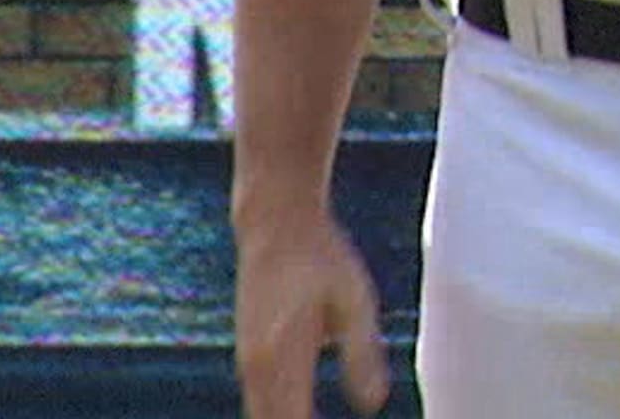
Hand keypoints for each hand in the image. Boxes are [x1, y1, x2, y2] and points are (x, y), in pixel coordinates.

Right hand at [234, 211, 391, 418]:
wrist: (273, 221)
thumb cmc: (320, 255)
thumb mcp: (354, 299)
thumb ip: (361, 353)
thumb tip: (371, 406)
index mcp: (282, 355)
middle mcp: (256, 365)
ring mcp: (247, 362)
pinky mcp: (249, 357)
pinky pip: (259, 405)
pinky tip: (300, 418)